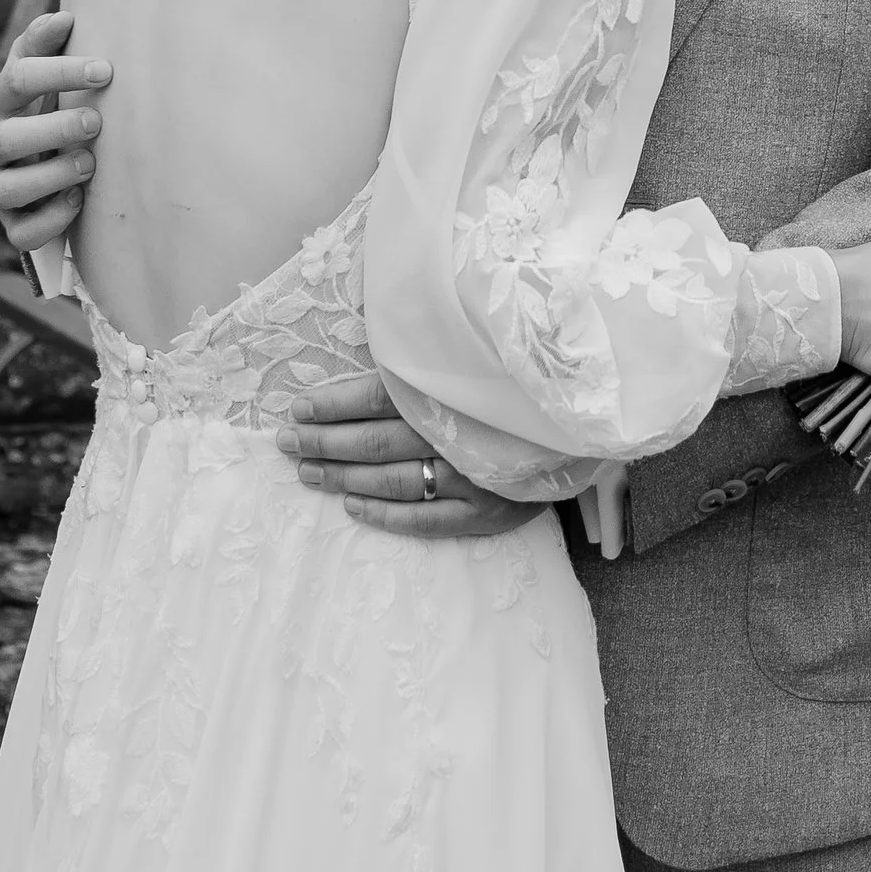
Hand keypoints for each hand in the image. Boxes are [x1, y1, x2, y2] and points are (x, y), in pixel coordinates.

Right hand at [0, 9, 111, 254]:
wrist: (40, 162)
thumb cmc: (47, 105)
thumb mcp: (43, 71)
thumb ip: (46, 43)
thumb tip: (65, 16)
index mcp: (0, 100)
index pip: (18, 78)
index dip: (60, 71)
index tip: (105, 70)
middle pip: (5, 139)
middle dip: (54, 130)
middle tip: (96, 122)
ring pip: (7, 190)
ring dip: (52, 176)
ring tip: (90, 164)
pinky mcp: (12, 222)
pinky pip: (22, 232)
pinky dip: (51, 219)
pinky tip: (79, 200)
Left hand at [277, 375, 537, 538]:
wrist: (584, 424)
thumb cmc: (519, 386)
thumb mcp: (478, 361)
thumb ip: (428, 361)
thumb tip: (373, 351)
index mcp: (453, 391)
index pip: (378, 396)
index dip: (334, 403)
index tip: (297, 408)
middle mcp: (459, 434)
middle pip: (376, 440)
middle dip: (324, 442)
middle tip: (287, 443)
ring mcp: (472, 477)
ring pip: (392, 481)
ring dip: (343, 477)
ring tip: (308, 473)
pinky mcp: (486, 512)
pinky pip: (423, 520)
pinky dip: (383, 515)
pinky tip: (352, 507)